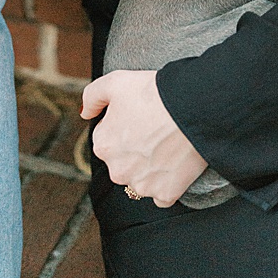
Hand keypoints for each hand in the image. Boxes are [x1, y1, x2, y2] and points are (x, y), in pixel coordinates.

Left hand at [81, 70, 207, 206]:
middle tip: (153, 133)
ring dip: (149, 169)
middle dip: (133, 151)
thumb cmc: (153, 94)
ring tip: (165, 147)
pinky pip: (161, 194)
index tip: (139, 120)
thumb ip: (91, 97)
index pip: (107, 139)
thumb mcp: (114, 82)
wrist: (192, 109)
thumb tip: (85, 113)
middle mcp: (117, 170)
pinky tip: (173, 165)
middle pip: (122, 162)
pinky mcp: (166, 194)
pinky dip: (166, 184)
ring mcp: (142, 185)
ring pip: (140, 179)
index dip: (123, 127)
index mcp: (102, 145)